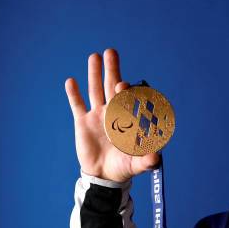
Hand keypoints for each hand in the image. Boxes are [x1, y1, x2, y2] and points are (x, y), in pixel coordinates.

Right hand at [65, 49, 159, 181]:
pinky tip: (71, 81)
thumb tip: (157, 158)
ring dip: (94, 74)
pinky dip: (74, 94)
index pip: (127, 100)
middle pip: (112, 87)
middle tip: (111, 51)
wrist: (104, 175)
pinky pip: (77, 105)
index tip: (124, 84)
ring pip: (95, 90)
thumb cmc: (124, 167)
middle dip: (112, 70)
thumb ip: (146, 160)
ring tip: (94, 56)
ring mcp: (98, 116)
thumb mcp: (137, 165)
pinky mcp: (83, 122)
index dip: (125, 91)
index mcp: (128, 119)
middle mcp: (114, 113)